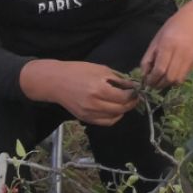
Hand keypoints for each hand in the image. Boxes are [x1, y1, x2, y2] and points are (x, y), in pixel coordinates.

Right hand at [23, 60, 138, 126]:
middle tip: (134, 97)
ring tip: (125, 103)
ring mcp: (88, 113)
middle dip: (131, 103)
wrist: (56, 81)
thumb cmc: (78, 71)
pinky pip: (104, 122)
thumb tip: (132, 86)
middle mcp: (94, 104)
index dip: (133, 94)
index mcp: (99, 89)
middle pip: (121, 109)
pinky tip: (116, 110)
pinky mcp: (84, 118)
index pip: (123, 97)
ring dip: (123, 111)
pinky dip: (113, 118)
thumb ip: (118, 79)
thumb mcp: (101, 69)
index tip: (136, 90)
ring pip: (114, 118)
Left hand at [140, 0, 192, 88]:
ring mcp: (190, 58)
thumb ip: (148, 58)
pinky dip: (176, 79)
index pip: (159, 69)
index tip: (147, 82)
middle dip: (159, 84)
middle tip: (153, 84)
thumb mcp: (156, 41)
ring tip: (161, 81)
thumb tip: (144, 75)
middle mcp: (180, 53)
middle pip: (169, 77)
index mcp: (167, 45)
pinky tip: (171, 74)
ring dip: (168, 84)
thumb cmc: (171, 29)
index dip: (152, 79)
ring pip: (178, 80)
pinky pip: (184, 76)